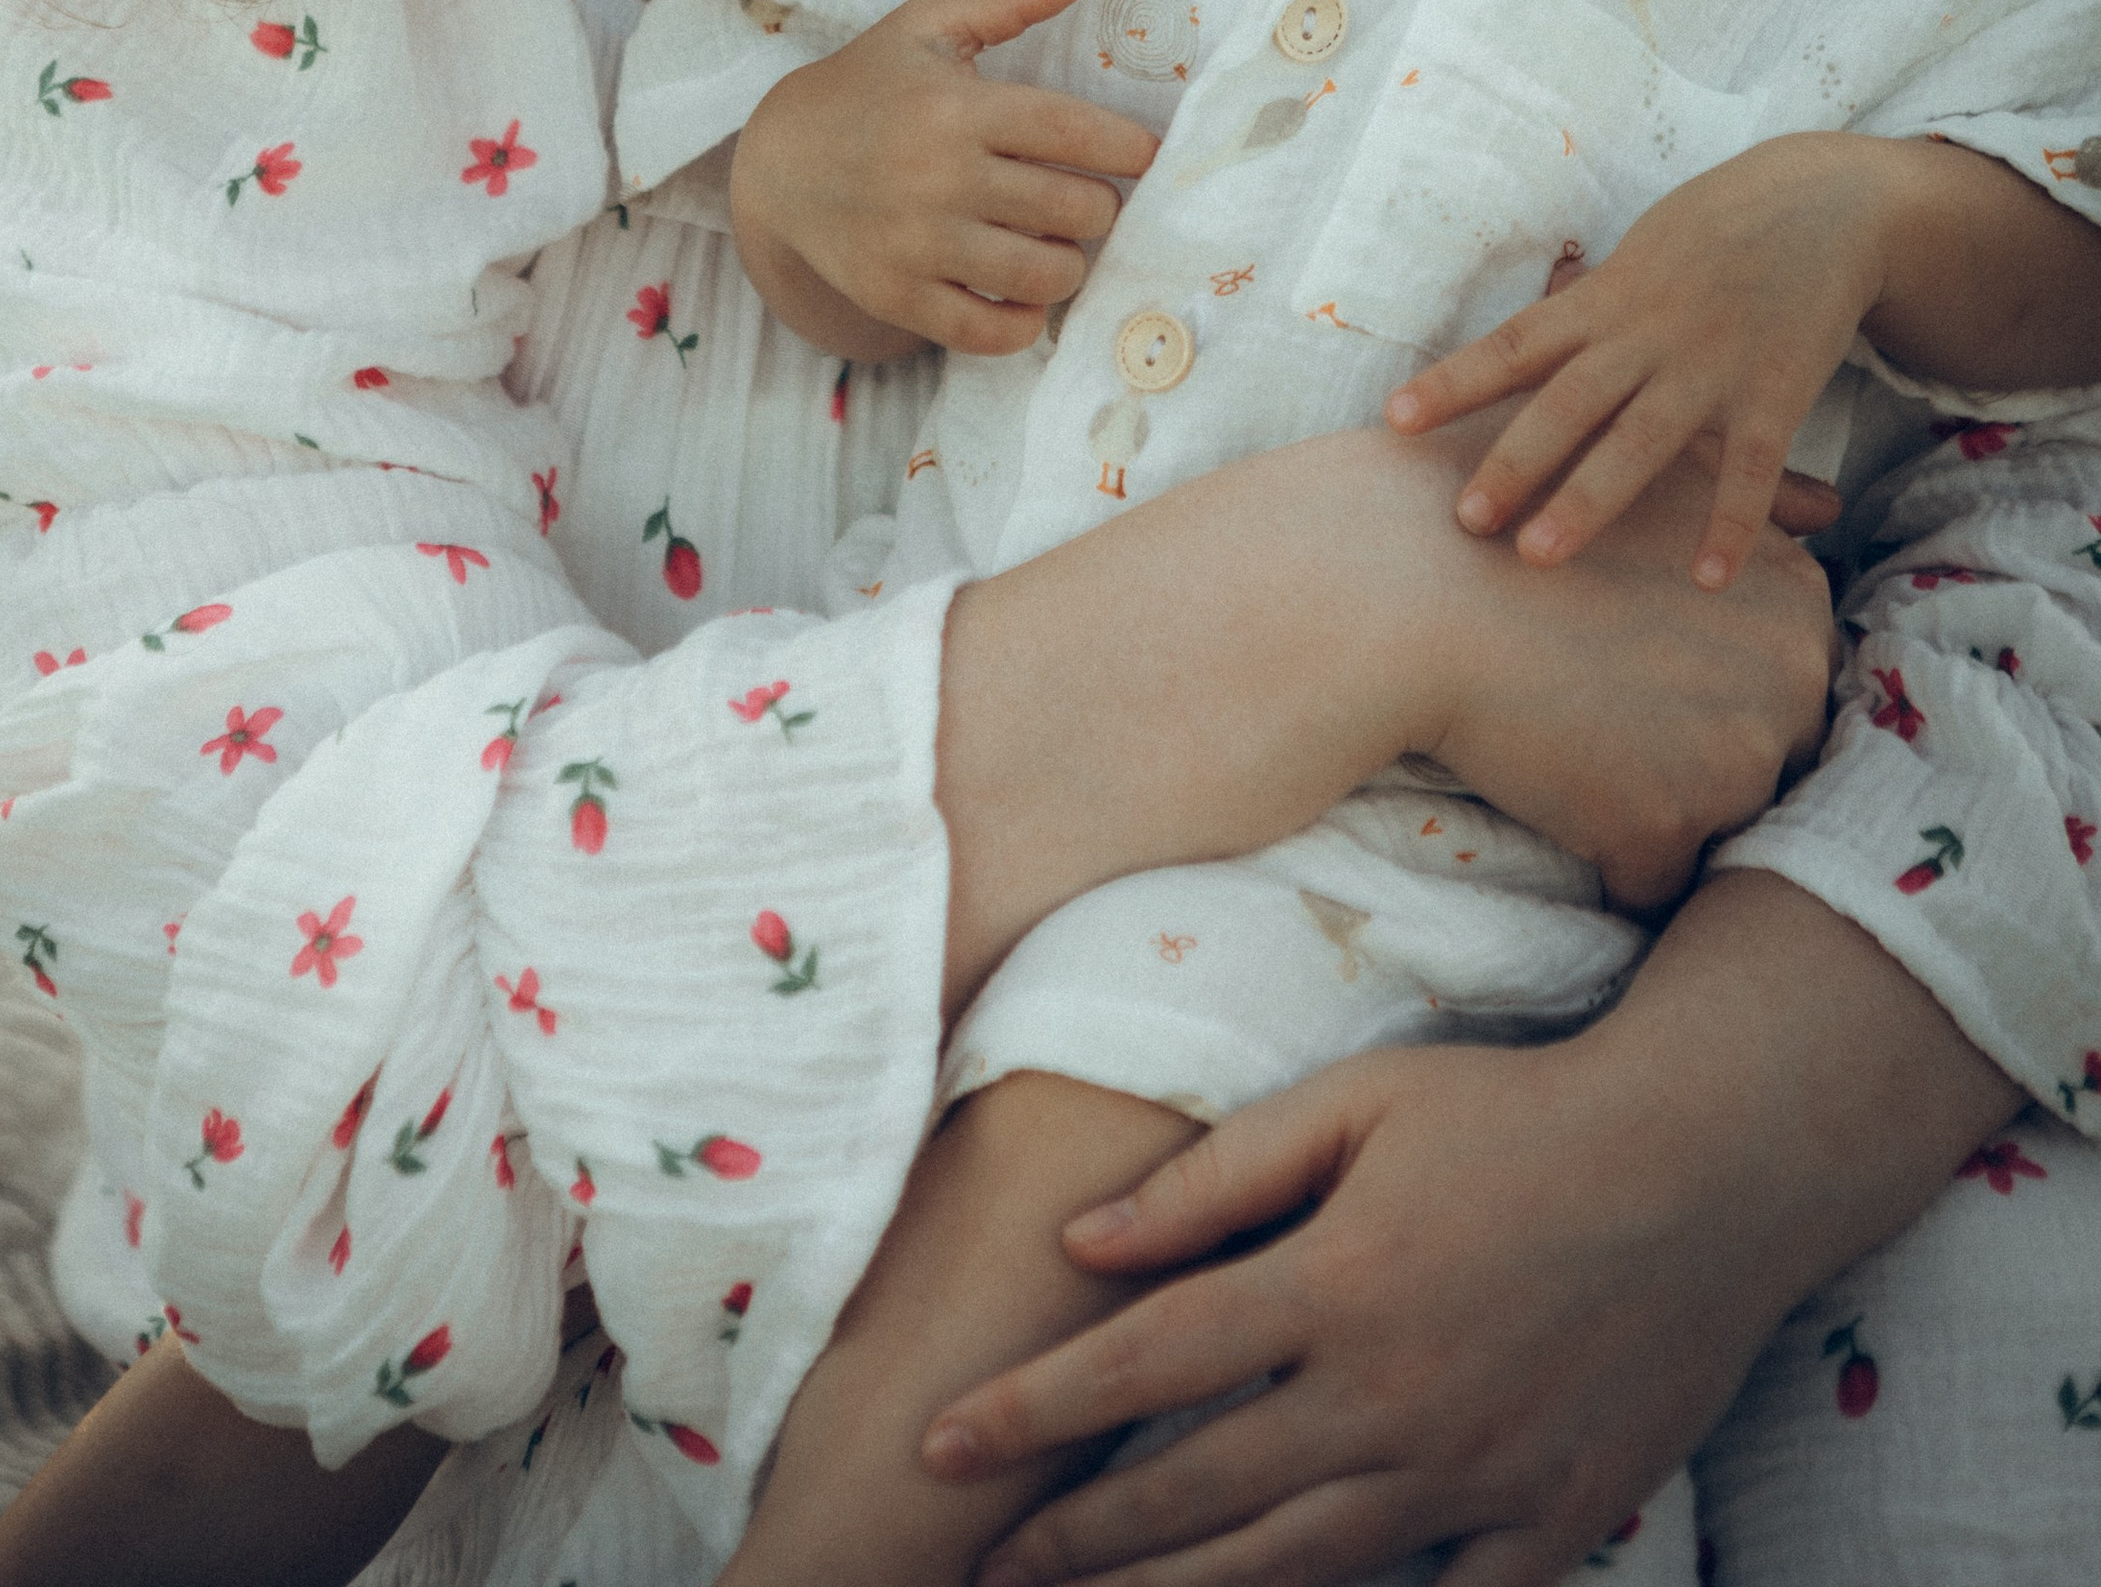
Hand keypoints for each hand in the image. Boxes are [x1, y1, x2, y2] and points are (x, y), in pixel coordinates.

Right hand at [732, 0, 1157, 356]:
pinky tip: (1024, 297)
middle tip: (1091, 200)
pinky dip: (1023, 323)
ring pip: (1042, 275)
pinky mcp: (897, 295)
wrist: (779, 164)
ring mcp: (916, 244)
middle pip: (1072, 209)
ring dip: (1071, 264)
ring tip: (1061, 245)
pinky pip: (988, 332)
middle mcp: (938, 177)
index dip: (1128, 147)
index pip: (1071, 132)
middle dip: (1101, 208)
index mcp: (954, 108)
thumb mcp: (927, 27)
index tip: (1147, 155)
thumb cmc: (868, 85)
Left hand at [925, 875, 2018, 1586]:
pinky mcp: (1551, 1523)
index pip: (1145, 1362)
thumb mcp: (1356, 1105)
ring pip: (1295, 1569)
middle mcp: (1389, 1398)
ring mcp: (1473, 1475)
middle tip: (983, 1566)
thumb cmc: (1514, 1116)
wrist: (1705, 1168)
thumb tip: (1083, 1237)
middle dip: (1076, 1540)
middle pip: (1198, 1492)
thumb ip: (1216, 1178)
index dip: (1032, 1410)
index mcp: (1332, 1286)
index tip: (940, 1444)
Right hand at [1378, 417, 1835, 911]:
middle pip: (1769, 752)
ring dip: (1655, 804)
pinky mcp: (1663, 830)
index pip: (1788, 676)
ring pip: (1720, 821)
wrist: (1404, 584)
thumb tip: (1830, 505)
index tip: (1641, 664)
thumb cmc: (1517, 506)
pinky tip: (1556, 804)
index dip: (1711, 678)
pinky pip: (1657, 882)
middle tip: (1603, 709)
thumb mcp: (1653, 470)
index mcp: (1795, 600)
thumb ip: (1753, 493)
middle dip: (1697, 748)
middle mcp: (1791, 682)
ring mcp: (1734, 762)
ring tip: (1573, 749)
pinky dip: (1611, 861)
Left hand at [1385, 132, 1900, 588]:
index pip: (1513, 345)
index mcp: (1603, 299)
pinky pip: (1749, 469)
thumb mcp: (1634, 255)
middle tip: (1464, 520)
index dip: (1453, 381)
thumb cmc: (1711, 233)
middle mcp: (1646, 334)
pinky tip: (1707, 579)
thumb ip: (1583, 309)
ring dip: (1588, 501)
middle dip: (1513, 462)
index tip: (1395, 419)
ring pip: (1639, 442)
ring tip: (1540, 557)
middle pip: (1566, 405)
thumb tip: (1518, 350)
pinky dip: (1731, 524)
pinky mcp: (1775, 393)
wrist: (1820, 203)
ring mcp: (1710, 366)